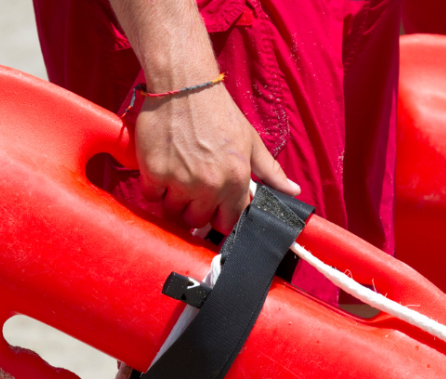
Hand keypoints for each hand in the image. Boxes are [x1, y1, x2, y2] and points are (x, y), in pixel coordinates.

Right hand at [133, 82, 299, 232]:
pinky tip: (161, 169)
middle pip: (197, 221)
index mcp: (236, 181)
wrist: (186, 86)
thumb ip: (272, 172)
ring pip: (173, 211)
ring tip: (177, 176)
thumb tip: (294, 191)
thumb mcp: (252, 141)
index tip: (214, 207)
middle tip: (192, 187)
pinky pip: (151, 196)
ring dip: (173, 199)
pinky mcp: (155, 173)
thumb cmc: (220, 113)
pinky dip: (154, 187)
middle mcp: (209, 186)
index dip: (220, 216)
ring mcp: (180, 181)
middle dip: (195, 209)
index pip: (228, 223)